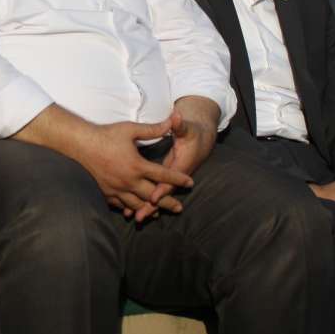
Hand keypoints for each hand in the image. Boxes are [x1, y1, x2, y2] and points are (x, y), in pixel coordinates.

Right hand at [71, 116, 189, 219]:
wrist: (81, 145)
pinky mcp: (106, 192)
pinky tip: (134, 210)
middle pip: (153, 195)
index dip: (178, 179)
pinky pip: (121, 205)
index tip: (190, 183)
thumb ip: (152, 129)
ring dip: (150, 209)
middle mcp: (128, 180)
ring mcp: (116, 189)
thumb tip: (171, 121)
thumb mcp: (130, 129)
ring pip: (137, 204)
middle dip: (167, 202)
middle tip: (179, 208)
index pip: (163, 175)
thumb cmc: (106, 135)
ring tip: (158, 213)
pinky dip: (129, 208)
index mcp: (137, 165)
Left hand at [135, 104, 216, 222]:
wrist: (202, 140)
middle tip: (139, 217)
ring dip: (148, 207)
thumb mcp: (186, 128)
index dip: (162, 188)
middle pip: (164, 193)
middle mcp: (177, 175)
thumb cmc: (192, 133)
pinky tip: (133, 208)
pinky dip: (146, 201)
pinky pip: (157, 193)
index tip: (152, 197)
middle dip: (152, 205)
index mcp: (182, 164)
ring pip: (160, 195)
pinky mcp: (167, 180)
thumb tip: (176, 116)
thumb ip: (179, 124)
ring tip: (133, 217)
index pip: (170, 179)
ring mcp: (173, 180)